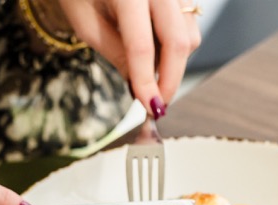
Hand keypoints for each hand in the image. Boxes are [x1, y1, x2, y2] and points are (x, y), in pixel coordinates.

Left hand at [54, 0, 202, 114]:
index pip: (141, 46)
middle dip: (171, 80)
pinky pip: (190, 26)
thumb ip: (115, 54)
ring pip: (190, 36)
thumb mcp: (86, 23)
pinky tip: (156, 49)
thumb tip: (140, 87)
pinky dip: (177, 47)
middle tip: (157, 104)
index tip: (149, 108)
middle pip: (178, 43)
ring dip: (174, 64)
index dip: (146, 82)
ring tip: (148, 71)